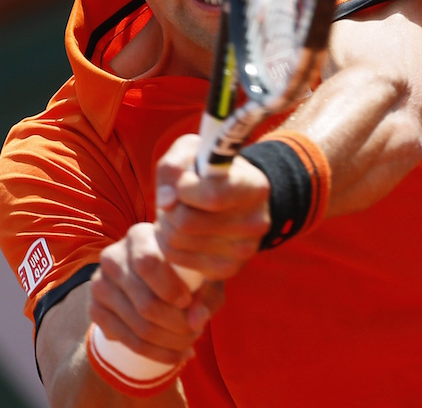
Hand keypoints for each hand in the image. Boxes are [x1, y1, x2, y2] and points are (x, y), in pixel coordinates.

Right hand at [89, 222, 223, 366]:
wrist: (151, 287)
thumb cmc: (184, 275)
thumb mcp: (202, 278)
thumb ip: (206, 296)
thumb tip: (197, 321)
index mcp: (139, 237)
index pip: (148, 263)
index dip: (170, 287)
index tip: (188, 302)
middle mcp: (113, 257)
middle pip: (145, 302)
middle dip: (178, 325)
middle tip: (197, 331)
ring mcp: (99, 284)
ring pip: (139, 326)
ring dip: (171, 342)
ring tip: (191, 342)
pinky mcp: (95, 310)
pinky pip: (129, 341)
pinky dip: (158, 353)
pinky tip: (177, 353)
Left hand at [154, 134, 270, 279]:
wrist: (233, 197)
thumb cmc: (208, 169)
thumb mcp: (192, 152)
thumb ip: (173, 166)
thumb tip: (166, 201)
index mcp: (255, 187)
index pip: (212, 196)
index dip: (184, 187)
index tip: (183, 181)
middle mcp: (255, 223)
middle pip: (186, 222)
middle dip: (169, 207)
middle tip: (175, 198)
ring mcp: (243, 251)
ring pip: (175, 241)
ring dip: (166, 222)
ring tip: (178, 210)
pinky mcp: (225, 269)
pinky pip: (175, 257)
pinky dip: (167, 241)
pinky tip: (180, 229)